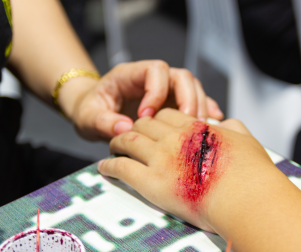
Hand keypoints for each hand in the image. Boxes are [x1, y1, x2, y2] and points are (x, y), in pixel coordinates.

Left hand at [68, 61, 223, 140]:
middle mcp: (153, 80)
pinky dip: (205, 112)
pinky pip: (196, 103)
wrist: (94, 116)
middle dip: (188, 99)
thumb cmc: (90, 112)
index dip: (156, 91)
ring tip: (197, 131)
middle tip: (185, 124)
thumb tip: (125, 128)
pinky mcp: (174, 105)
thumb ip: (102, 122)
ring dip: (199, 108)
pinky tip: (213, 124)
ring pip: (193, 89)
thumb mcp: (87, 118)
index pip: (155, 70)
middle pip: (181, 77)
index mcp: (131, 74)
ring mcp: (167, 92)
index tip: (146, 118)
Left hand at [97, 109, 276, 231]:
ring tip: (112, 147)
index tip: (153, 124)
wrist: (246, 199)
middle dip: (134, 126)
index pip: (168, 114)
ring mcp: (161, 159)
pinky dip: (109, 165)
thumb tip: (226, 123)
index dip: (157, 117)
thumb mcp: (246, 141)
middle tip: (128, 134)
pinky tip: (104, 168)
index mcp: (196, 128)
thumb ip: (233, 128)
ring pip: (128, 141)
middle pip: (145, 124)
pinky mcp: (151, 182)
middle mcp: (174, 138)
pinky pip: (121, 167)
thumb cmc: (251, 173)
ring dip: (117, 142)